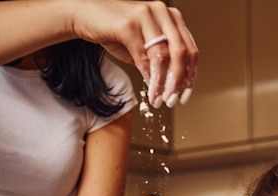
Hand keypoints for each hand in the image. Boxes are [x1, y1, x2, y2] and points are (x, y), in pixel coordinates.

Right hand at [71, 0, 197, 106]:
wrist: (86, 17)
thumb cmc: (116, 32)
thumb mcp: (144, 50)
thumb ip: (159, 65)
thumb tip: (171, 89)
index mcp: (171, 17)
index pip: (190, 49)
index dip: (190, 76)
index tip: (185, 95)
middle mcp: (161, 12)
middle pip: (181, 53)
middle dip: (178, 82)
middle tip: (173, 101)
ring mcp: (145, 15)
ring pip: (163, 55)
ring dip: (163, 83)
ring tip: (159, 99)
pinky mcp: (128, 24)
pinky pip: (143, 56)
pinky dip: (149, 76)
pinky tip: (150, 90)